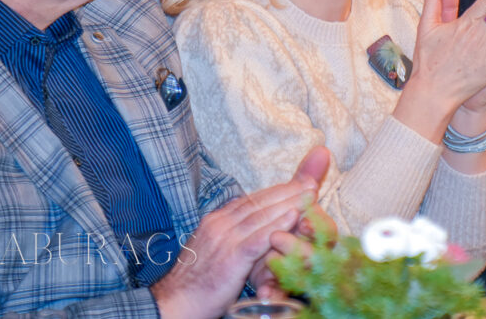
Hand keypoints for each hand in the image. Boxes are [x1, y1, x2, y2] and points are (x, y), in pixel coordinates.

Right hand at [151, 146, 331, 318]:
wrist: (174, 302)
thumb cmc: (196, 281)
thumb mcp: (213, 250)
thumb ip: (231, 234)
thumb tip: (249, 225)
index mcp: (216, 220)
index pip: (251, 199)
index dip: (276, 191)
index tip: (297, 183)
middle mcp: (220, 223)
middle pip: (259, 202)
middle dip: (287, 190)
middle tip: (310, 182)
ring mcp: (224, 239)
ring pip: (262, 215)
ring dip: (289, 202)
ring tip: (310, 194)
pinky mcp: (231, 257)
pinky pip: (258, 237)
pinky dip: (277, 225)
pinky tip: (294, 216)